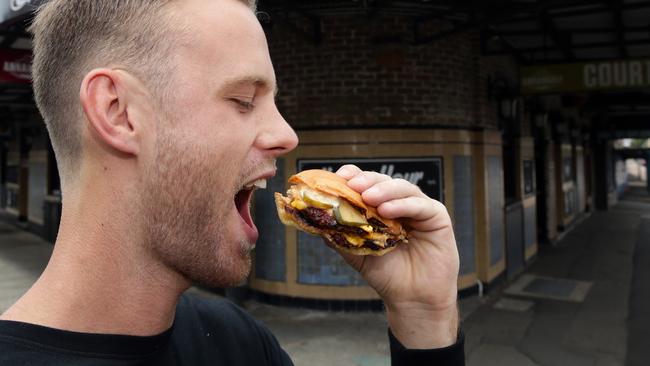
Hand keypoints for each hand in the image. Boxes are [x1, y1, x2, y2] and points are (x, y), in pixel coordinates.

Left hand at [333, 165, 459, 348]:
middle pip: (383, 182)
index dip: (354, 176)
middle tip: (353, 185)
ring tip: (368, 197)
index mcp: (380, 207)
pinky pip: (420, 205)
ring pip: (402, 188)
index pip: (367, 184)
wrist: (411, 300)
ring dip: (383, 190)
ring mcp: (419, 209)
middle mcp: (399, 203)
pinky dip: (402, 204)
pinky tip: (387, 210)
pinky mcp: (437, 217)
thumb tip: (315, 218)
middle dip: (367, 181)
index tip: (340, 177)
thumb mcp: (356, 252)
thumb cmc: (386, 274)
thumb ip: (338, 234)